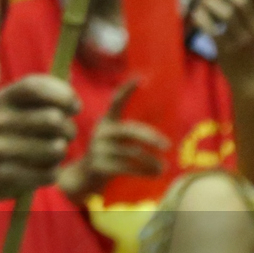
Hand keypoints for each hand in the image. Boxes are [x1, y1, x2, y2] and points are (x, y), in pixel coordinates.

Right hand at [0, 75, 80, 206]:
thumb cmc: (4, 138)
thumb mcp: (11, 111)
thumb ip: (41, 100)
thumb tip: (74, 100)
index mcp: (1, 99)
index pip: (35, 87)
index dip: (63, 94)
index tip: (74, 107)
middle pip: (53, 119)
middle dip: (69, 129)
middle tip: (65, 136)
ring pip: (56, 148)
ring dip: (60, 154)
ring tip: (48, 155)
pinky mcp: (3, 174)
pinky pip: (49, 173)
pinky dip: (50, 174)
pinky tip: (37, 172)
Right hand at [56, 78, 168, 198]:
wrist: (86, 174)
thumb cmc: (110, 153)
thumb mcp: (117, 138)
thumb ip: (131, 132)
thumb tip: (164, 134)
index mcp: (106, 121)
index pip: (116, 102)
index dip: (126, 90)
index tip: (140, 78)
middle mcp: (101, 132)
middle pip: (129, 130)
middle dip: (149, 137)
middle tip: (167, 145)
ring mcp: (98, 149)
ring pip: (132, 152)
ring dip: (151, 161)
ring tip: (164, 167)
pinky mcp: (100, 165)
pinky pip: (127, 167)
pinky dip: (144, 171)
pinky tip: (155, 174)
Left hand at [192, 0, 253, 79]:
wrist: (247, 74)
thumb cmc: (245, 42)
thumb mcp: (252, 24)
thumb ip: (241, 5)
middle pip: (241, 1)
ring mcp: (242, 39)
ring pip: (226, 14)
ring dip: (210, 2)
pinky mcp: (227, 49)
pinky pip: (212, 30)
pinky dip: (202, 18)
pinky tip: (196, 13)